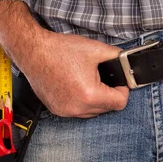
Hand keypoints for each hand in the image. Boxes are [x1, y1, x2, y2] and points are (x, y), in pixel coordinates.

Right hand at [0, 0, 128, 117]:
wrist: (33, 51)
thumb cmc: (60, 50)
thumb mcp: (96, 49)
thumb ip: (118, 57)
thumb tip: (129, 61)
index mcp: (90, 95)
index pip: (120, 103)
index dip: (123, 90)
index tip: (119, 81)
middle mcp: (78, 108)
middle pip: (108, 108)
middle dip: (109, 94)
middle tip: (102, 77)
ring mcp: (66, 111)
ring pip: (93, 112)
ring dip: (96, 99)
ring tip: (88, 81)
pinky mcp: (57, 111)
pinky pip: (79, 111)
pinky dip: (82, 102)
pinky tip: (77, 86)